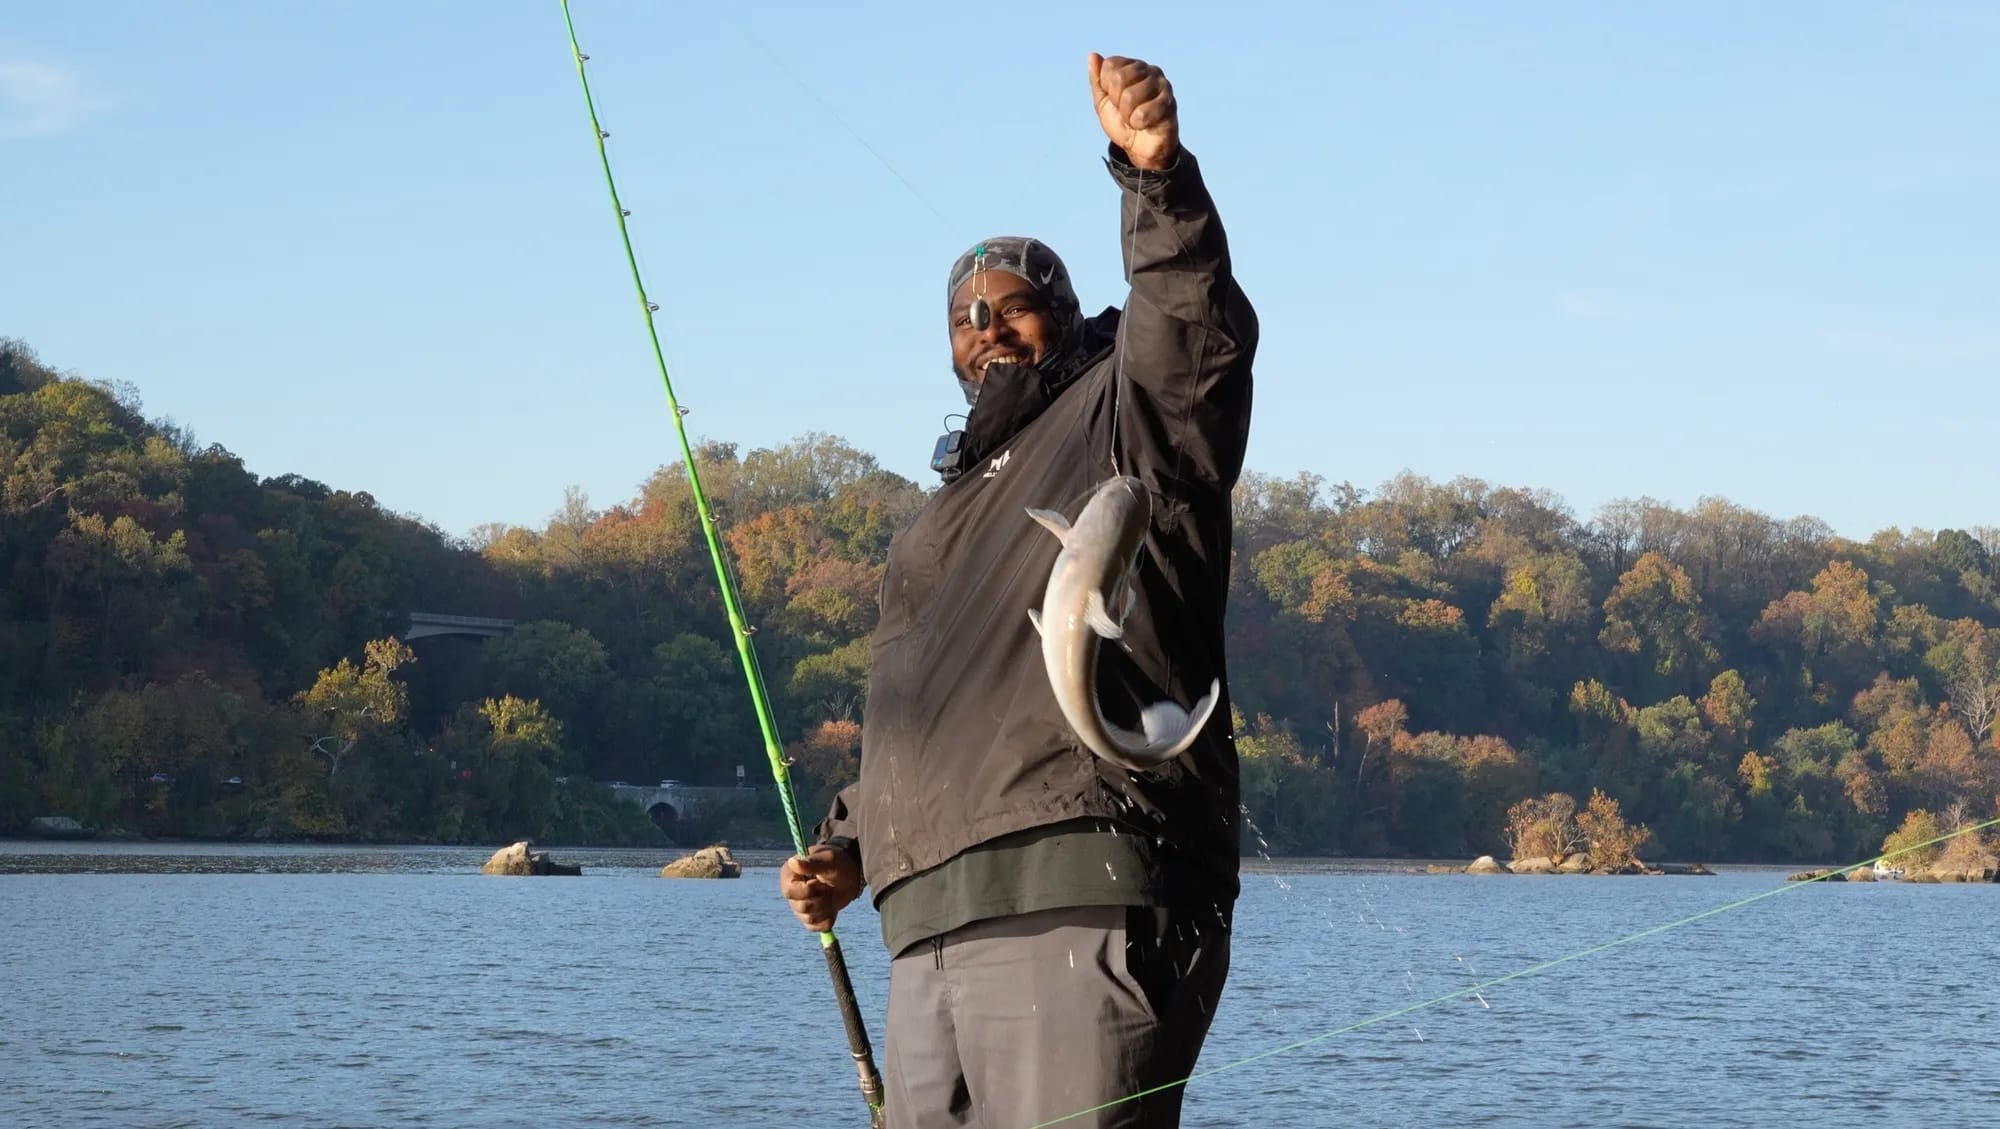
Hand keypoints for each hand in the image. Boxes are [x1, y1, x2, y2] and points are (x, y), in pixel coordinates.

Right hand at [779, 844, 862, 931]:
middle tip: (828, 887)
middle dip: (820, 899)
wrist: (852, 875)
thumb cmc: (838, 863)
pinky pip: (815, 927)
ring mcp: (799, 906)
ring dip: (825, 908)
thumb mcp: (828, 860)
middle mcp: (792, 892)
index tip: (819, 882)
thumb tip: (792, 862)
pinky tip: (832, 907)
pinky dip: (827, 919)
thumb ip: (811, 864)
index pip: (790, 891)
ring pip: (809, 919)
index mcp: (790, 875)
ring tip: (830, 894)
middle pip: (801, 907)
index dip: (807, 891)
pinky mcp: (810, 917)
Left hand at [1088, 53, 1178, 170]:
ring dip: (1128, 115)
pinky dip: (1139, 123)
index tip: (1115, 100)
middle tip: (1127, 112)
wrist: (1141, 148)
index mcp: (1131, 66)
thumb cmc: (1123, 123)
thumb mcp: (1103, 103)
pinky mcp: (1169, 101)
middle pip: (1119, 79)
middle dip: (1117, 103)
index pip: (1110, 66)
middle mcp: (1148, 70)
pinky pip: (1143, 112)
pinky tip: (1147, 124)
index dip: (1107, 89)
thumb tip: (1092, 56)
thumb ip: (1097, 80)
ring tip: (1136, 118)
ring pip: (1130, 96)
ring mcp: (1161, 84)